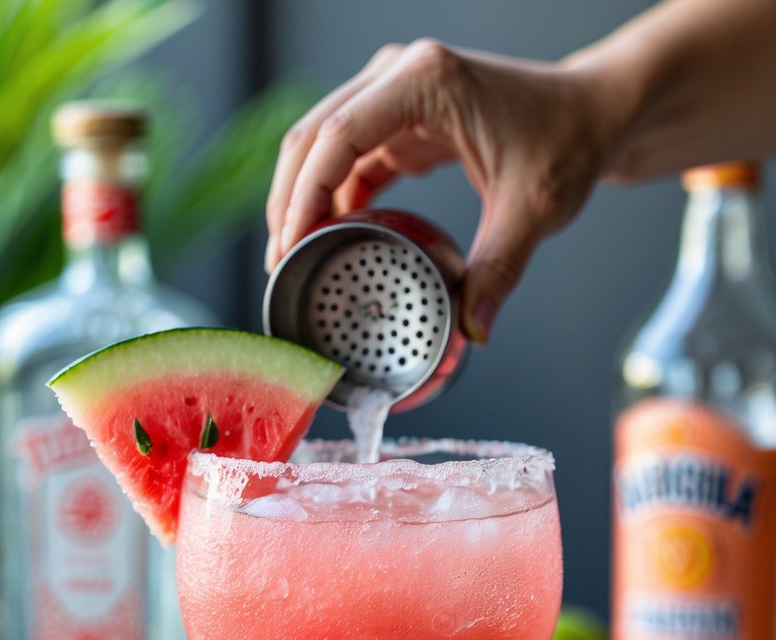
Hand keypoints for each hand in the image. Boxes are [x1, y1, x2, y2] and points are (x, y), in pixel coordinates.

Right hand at [265, 40, 625, 341]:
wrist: (592, 113)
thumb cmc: (568, 137)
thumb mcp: (535, 206)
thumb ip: (500, 268)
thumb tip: (474, 328)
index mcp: (426, 82)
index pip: (338, 137)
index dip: (304, 195)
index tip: (290, 246)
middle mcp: (401, 78)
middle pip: (314, 137)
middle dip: (289, 202)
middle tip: (282, 265)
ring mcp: (397, 97)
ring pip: (323, 148)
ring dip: (303, 201)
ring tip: (294, 259)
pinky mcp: (400, 122)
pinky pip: (348, 160)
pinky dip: (331, 199)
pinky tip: (327, 240)